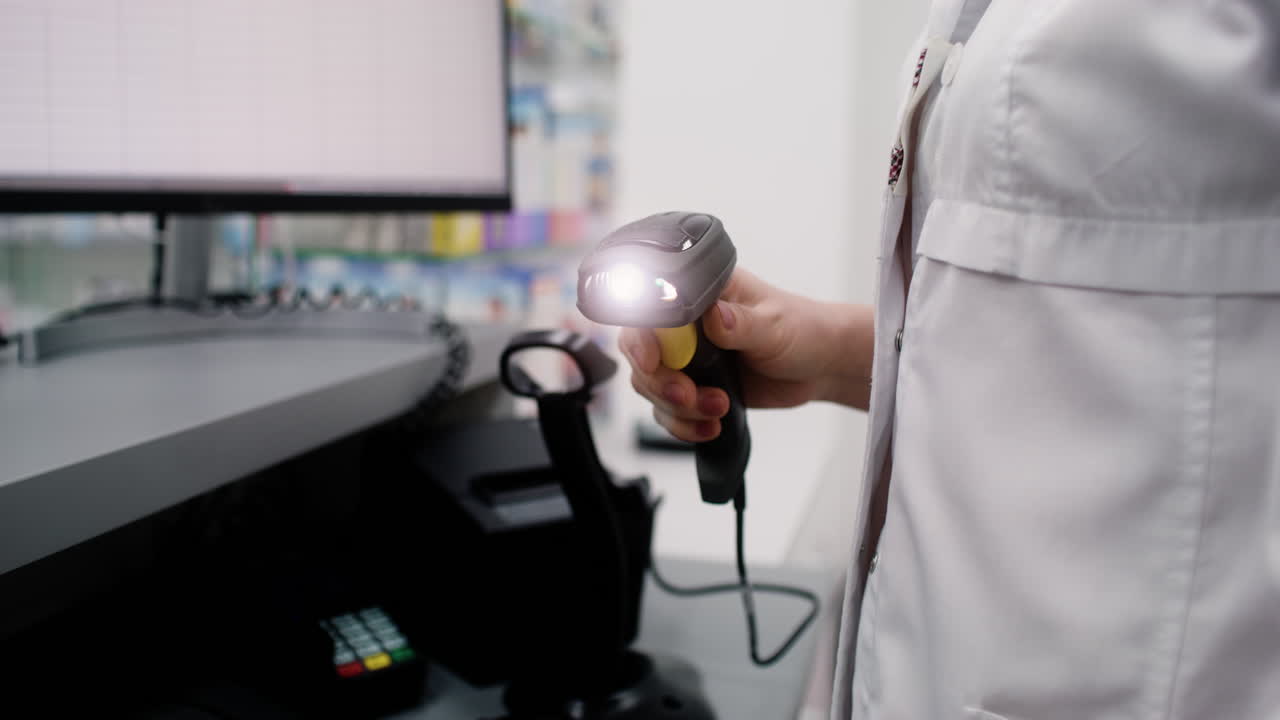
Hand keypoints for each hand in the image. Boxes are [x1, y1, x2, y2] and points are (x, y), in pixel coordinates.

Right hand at [618, 267, 872, 442]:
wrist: (819, 364)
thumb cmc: (801, 329)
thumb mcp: (775, 325)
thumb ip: (741, 323)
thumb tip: (713, 317)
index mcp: (701, 294)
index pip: (650, 310)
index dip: (642, 338)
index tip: (654, 362)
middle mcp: (685, 325)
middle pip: (641, 354)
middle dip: (662, 382)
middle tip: (690, 396)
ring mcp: (687, 358)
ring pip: (651, 387)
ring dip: (677, 408)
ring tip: (716, 410)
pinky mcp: (694, 387)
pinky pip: (668, 412)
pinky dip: (683, 425)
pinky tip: (709, 427)